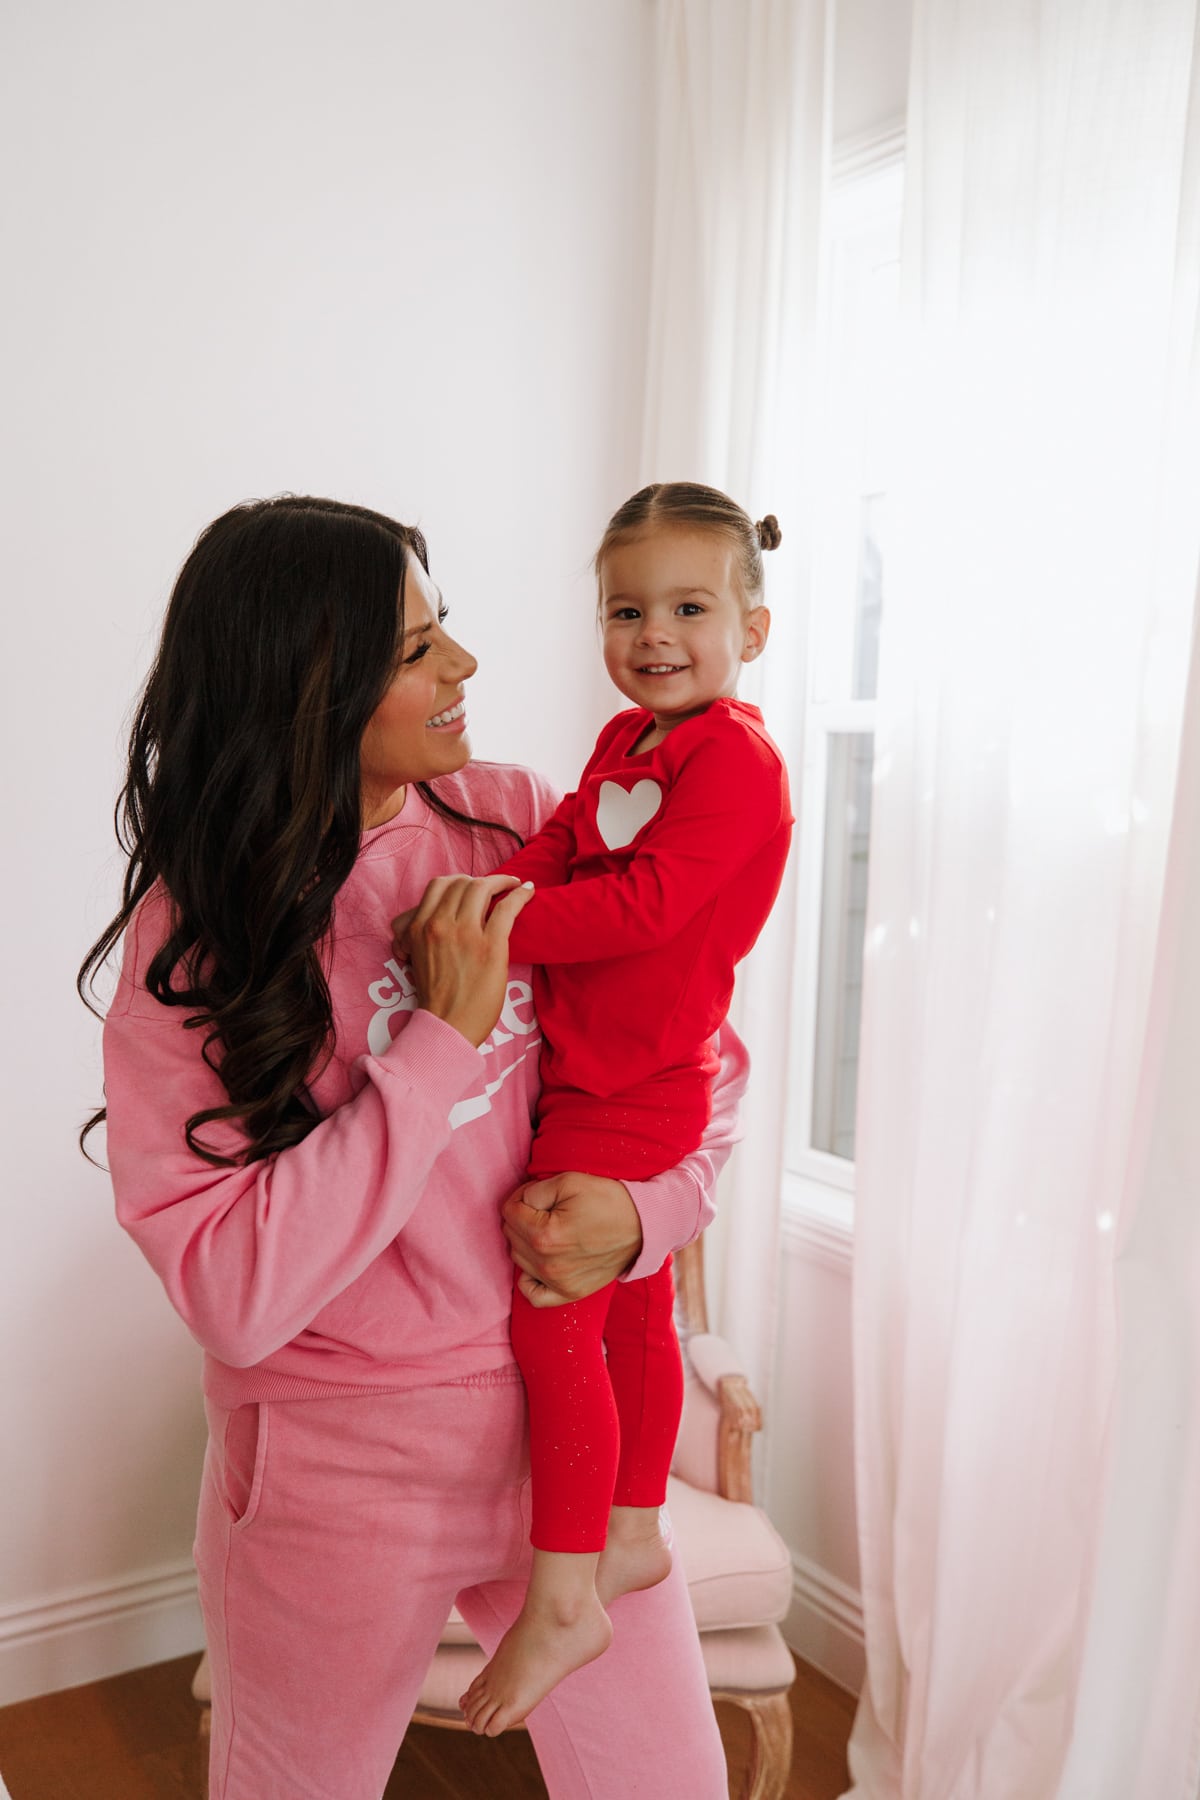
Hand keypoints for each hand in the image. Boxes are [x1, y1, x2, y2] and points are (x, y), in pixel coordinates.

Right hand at [391, 874, 533, 1048]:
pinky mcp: (491, 945)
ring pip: (482, 888)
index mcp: (419, 927)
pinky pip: (507, 908)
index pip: (439, 886)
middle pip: (462, 883)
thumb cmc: (434, 998)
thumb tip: (430, 921)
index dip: (458, 881)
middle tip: (494, 888)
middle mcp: (440, 924)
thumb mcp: (414, 958)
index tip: (471, 886)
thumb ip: (419, 935)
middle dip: (479, 881)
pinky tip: (529, 890)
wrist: (446, 1027)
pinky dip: (520, 894)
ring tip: (514, 884)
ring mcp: (466, 933)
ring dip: (501, 881)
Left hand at [501, 1173, 643, 1306]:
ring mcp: (558, 1283)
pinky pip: (533, 1296)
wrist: (643, 1225)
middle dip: (522, 1216)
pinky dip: (529, 1279)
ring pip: (518, 1259)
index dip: (520, 1196)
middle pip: (511, 1235)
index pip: (508, 1211)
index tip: (537, 1193)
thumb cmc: (608, 1200)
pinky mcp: (569, 1293)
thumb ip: (533, 1191)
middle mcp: (547, 1265)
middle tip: (545, 1208)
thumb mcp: (569, 1181)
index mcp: (544, 1235)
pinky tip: (539, 1262)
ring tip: (548, 1228)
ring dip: (525, 1242)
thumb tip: (519, 1203)